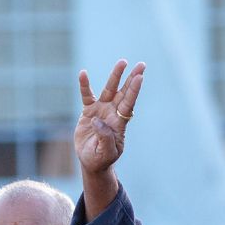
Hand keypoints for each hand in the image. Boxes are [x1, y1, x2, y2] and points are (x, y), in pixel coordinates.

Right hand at [74, 60, 143, 175]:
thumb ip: (105, 137)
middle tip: (141, 65)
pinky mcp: (89, 112)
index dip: (134, 91)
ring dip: (115, 76)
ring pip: (109, 90)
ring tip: (122, 62)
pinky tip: (83, 73)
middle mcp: (112, 113)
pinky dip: (84, 85)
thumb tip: (97, 120)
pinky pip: (87, 96)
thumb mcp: (106, 152)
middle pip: (124, 92)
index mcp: (119, 123)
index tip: (140, 77)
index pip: (128, 103)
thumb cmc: (101, 158)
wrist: (91, 162)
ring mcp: (101, 110)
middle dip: (132, 79)